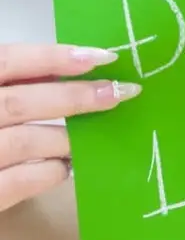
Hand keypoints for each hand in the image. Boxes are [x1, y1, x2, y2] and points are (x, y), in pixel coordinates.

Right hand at [0, 44, 138, 215]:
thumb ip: (19, 82)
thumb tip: (75, 68)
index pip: (8, 61)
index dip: (53, 57)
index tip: (101, 57)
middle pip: (20, 103)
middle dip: (74, 97)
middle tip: (119, 93)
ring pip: (25, 141)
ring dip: (66, 138)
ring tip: (92, 137)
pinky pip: (20, 182)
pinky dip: (50, 172)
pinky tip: (66, 168)